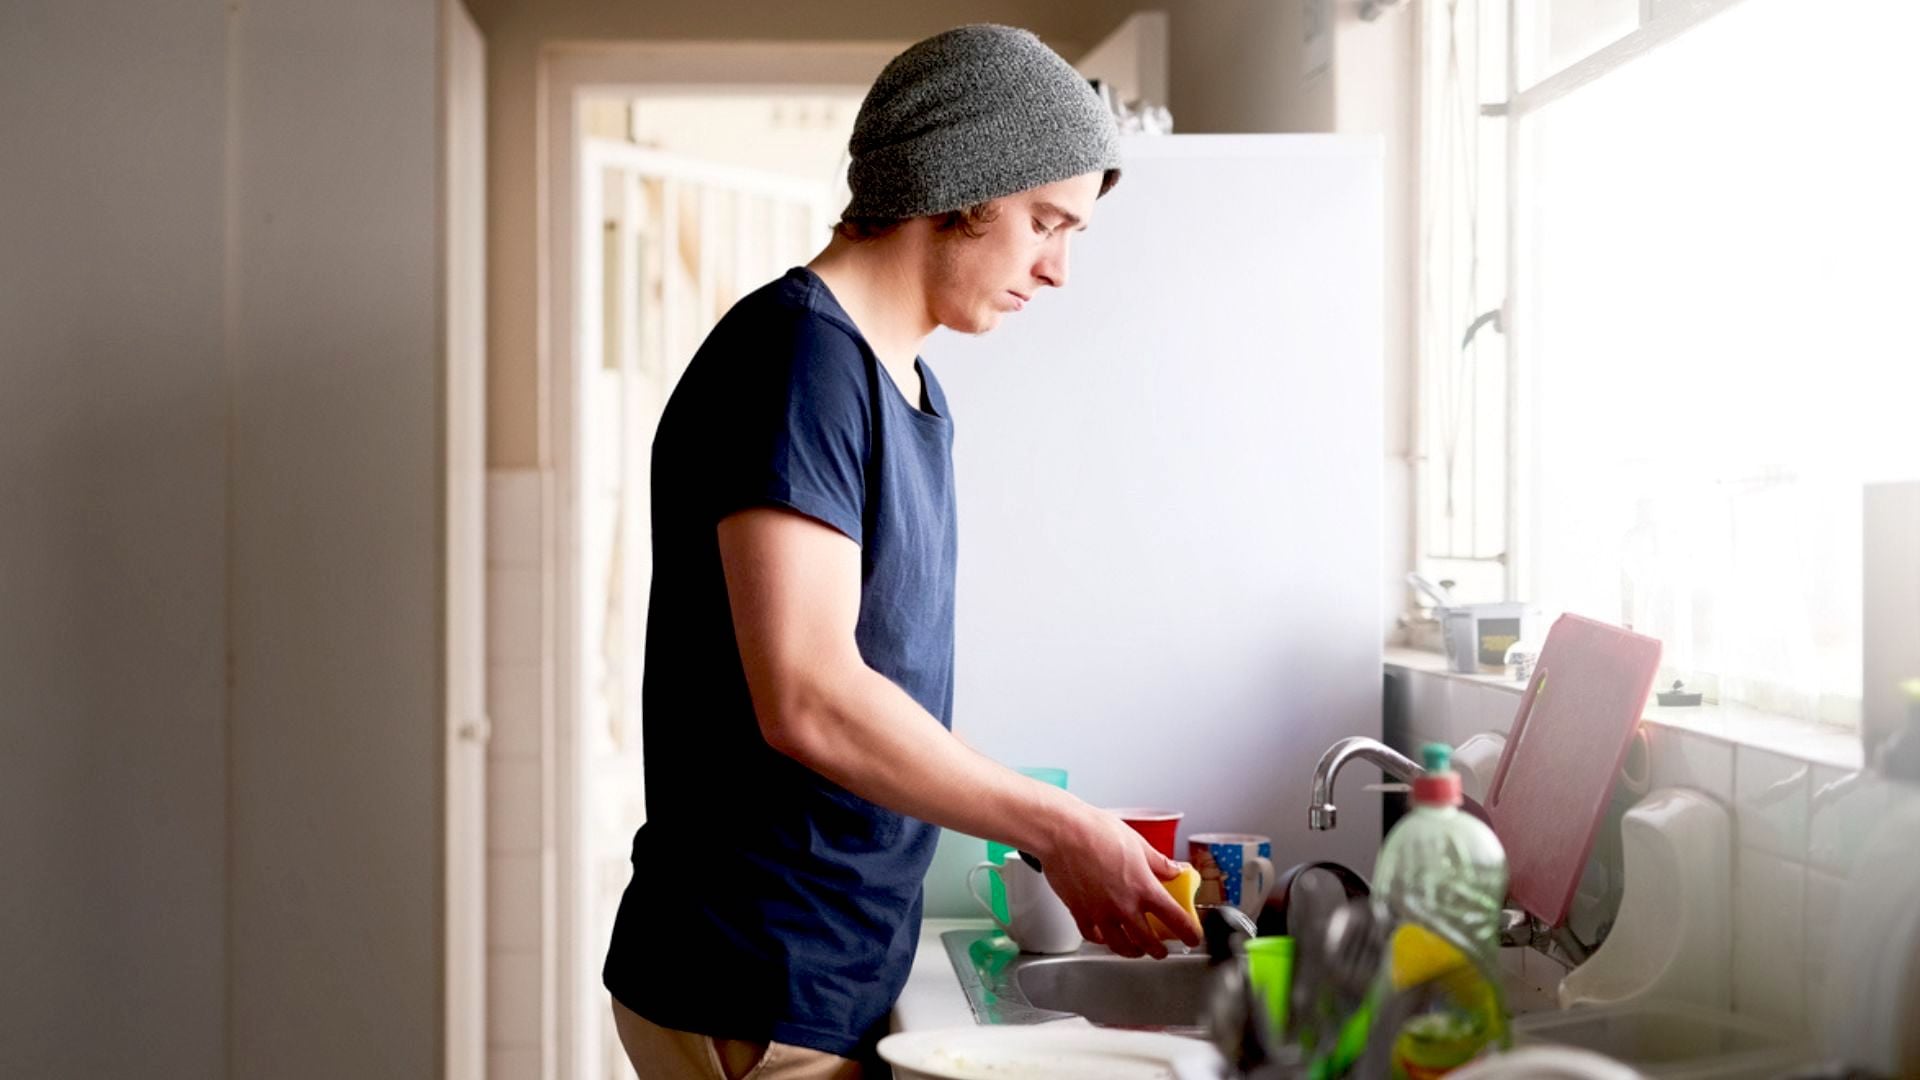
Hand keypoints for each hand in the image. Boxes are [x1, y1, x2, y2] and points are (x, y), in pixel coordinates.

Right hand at [1035, 806, 1203, 958]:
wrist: (1062, 832)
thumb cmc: (1097, 831)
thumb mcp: (1138, 843)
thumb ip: (1159, 862)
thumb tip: (1176, 870)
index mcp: (1144, 888)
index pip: (1176, 919)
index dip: (1189, 933)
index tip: (1193, 937)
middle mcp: (1124, 906)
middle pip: (1148, 942)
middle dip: (1160, 950)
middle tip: (1163, 950)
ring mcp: (1100, 913)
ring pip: (1121, 946)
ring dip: (1132, 951)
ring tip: (1136, 950)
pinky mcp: (1079, 913)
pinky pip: (1094, 936)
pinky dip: (1102, 940)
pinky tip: (1105, 937)